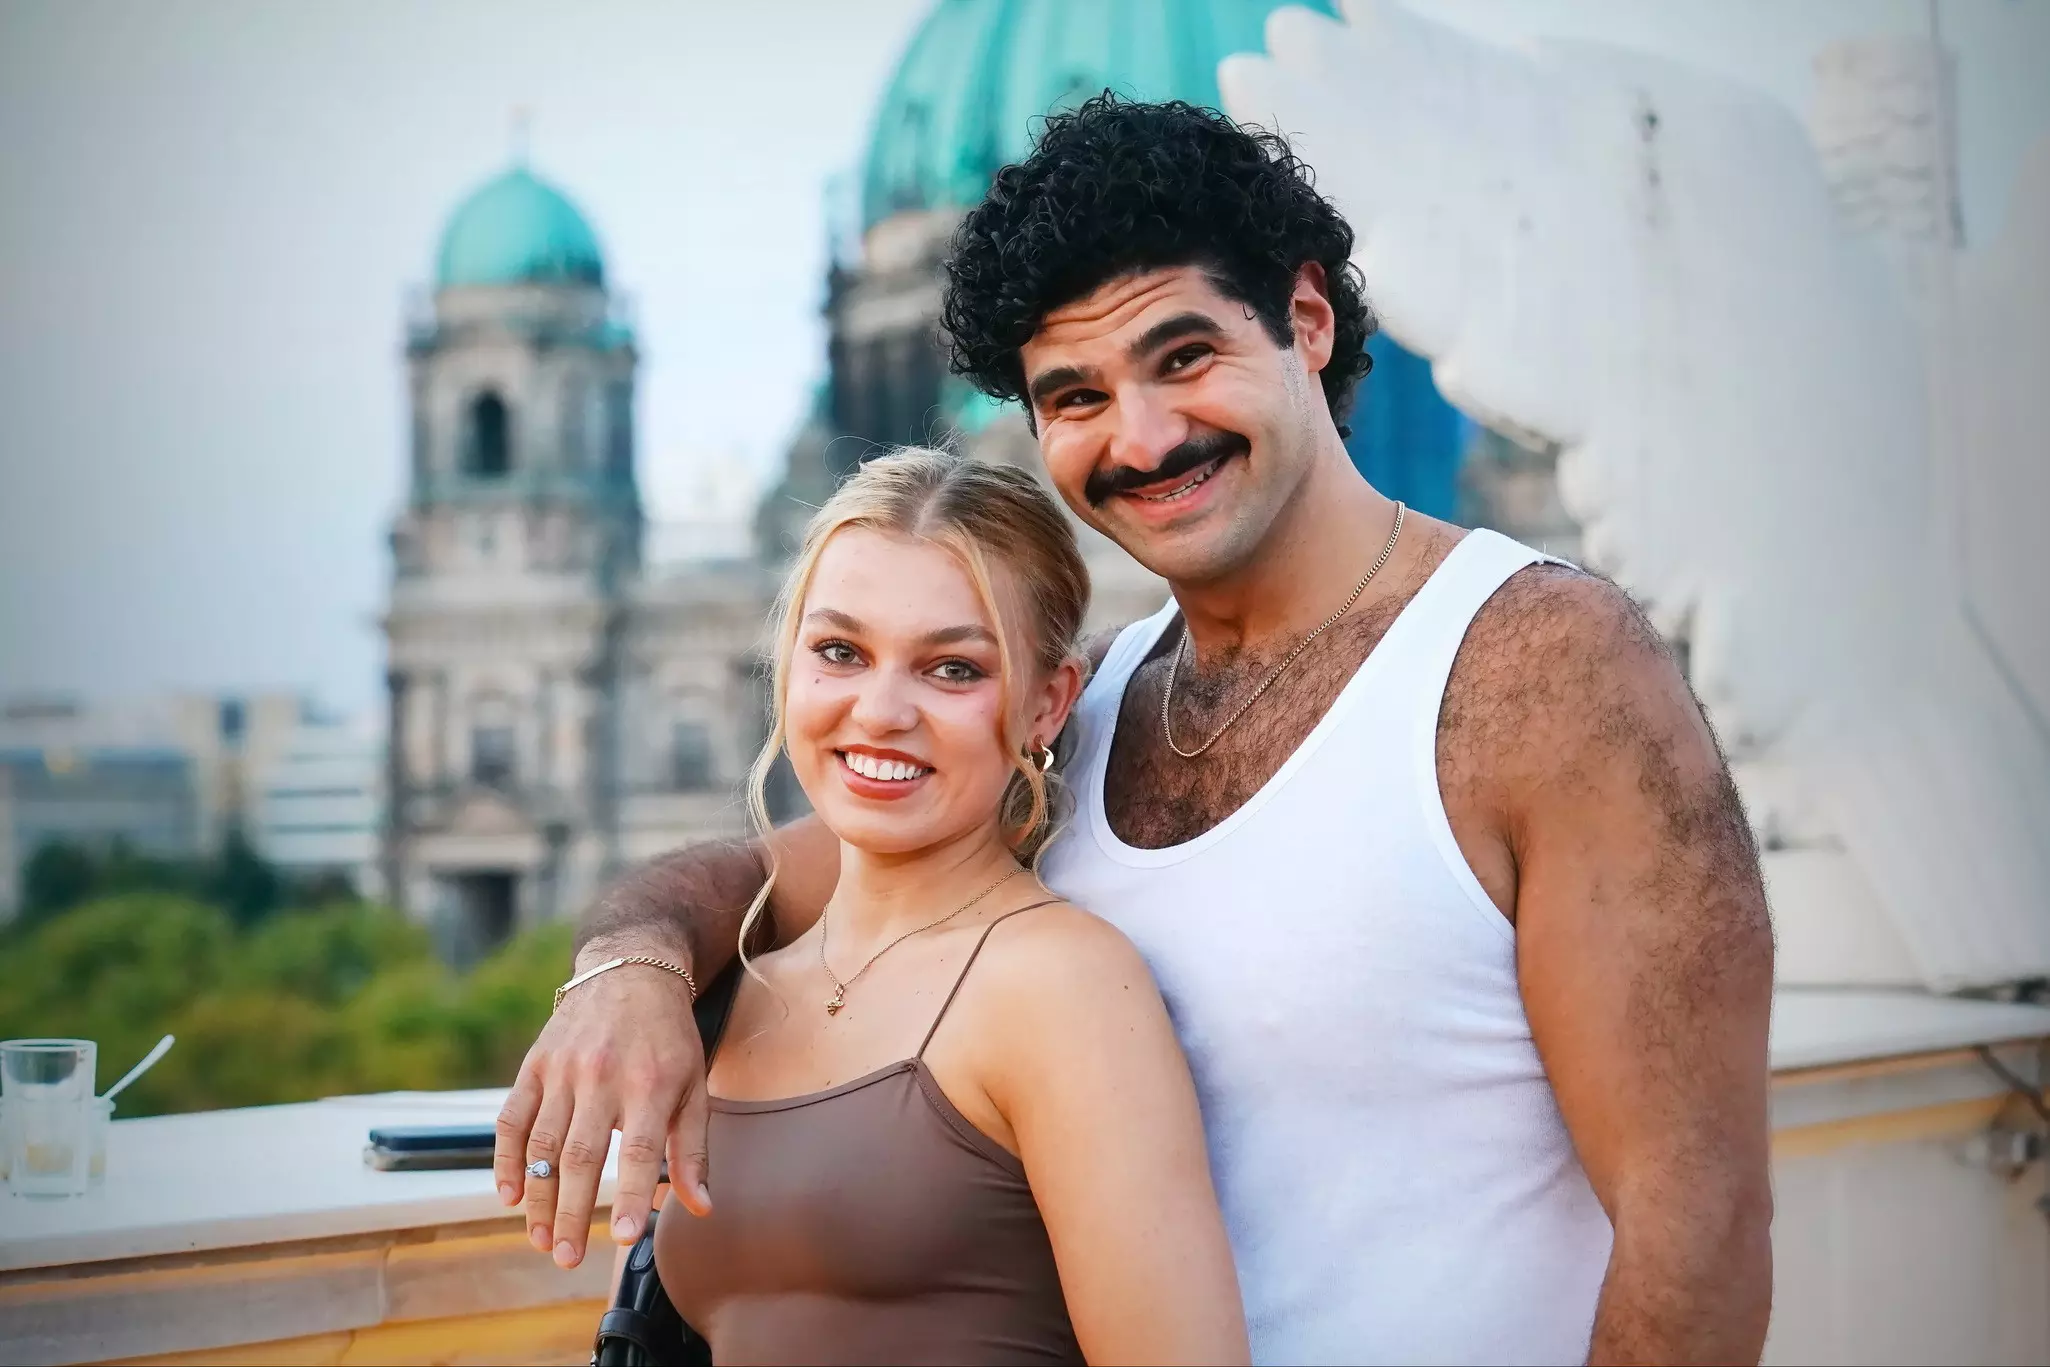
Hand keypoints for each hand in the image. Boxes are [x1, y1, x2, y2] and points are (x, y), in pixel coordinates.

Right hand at [494, 960, 713, 1268]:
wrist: (630, 971)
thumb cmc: (668, 1038)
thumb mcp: (694, 1085)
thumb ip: (692, 1149)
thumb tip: (701, 1208)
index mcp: (649, 1085)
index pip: (636, 1151)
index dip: (627, 1195)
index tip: (620, 1238)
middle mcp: (602, 1077)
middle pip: (580, 1156)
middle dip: (570, 1212)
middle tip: (567, 1258)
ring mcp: (563, 1070)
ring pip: (542, 1144)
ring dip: (537, 1198)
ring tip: (541, 1240)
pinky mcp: (535, 1064)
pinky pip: (512, 1118)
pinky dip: (506, 1159)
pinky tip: (509, 1195)